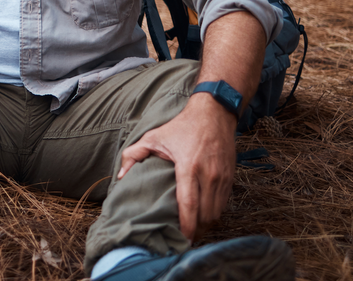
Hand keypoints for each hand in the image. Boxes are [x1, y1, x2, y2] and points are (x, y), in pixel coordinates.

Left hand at [117, 94, 236, 241]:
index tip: (181, 238)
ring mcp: (223, 177)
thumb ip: (133, 155)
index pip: (189, 204)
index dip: (186, 226)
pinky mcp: (231, 178)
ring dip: (206, 225)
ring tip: (193, 232)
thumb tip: (121, 177)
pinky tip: (204, 217)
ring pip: (217, 212)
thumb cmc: (181, 127)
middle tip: (184, 239)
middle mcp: (209, 175)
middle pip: (206, 215)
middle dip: (196, 231)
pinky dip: (215, 214)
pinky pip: (225, 204)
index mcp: (188, 167)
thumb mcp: (153, 137)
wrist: (214, 114)